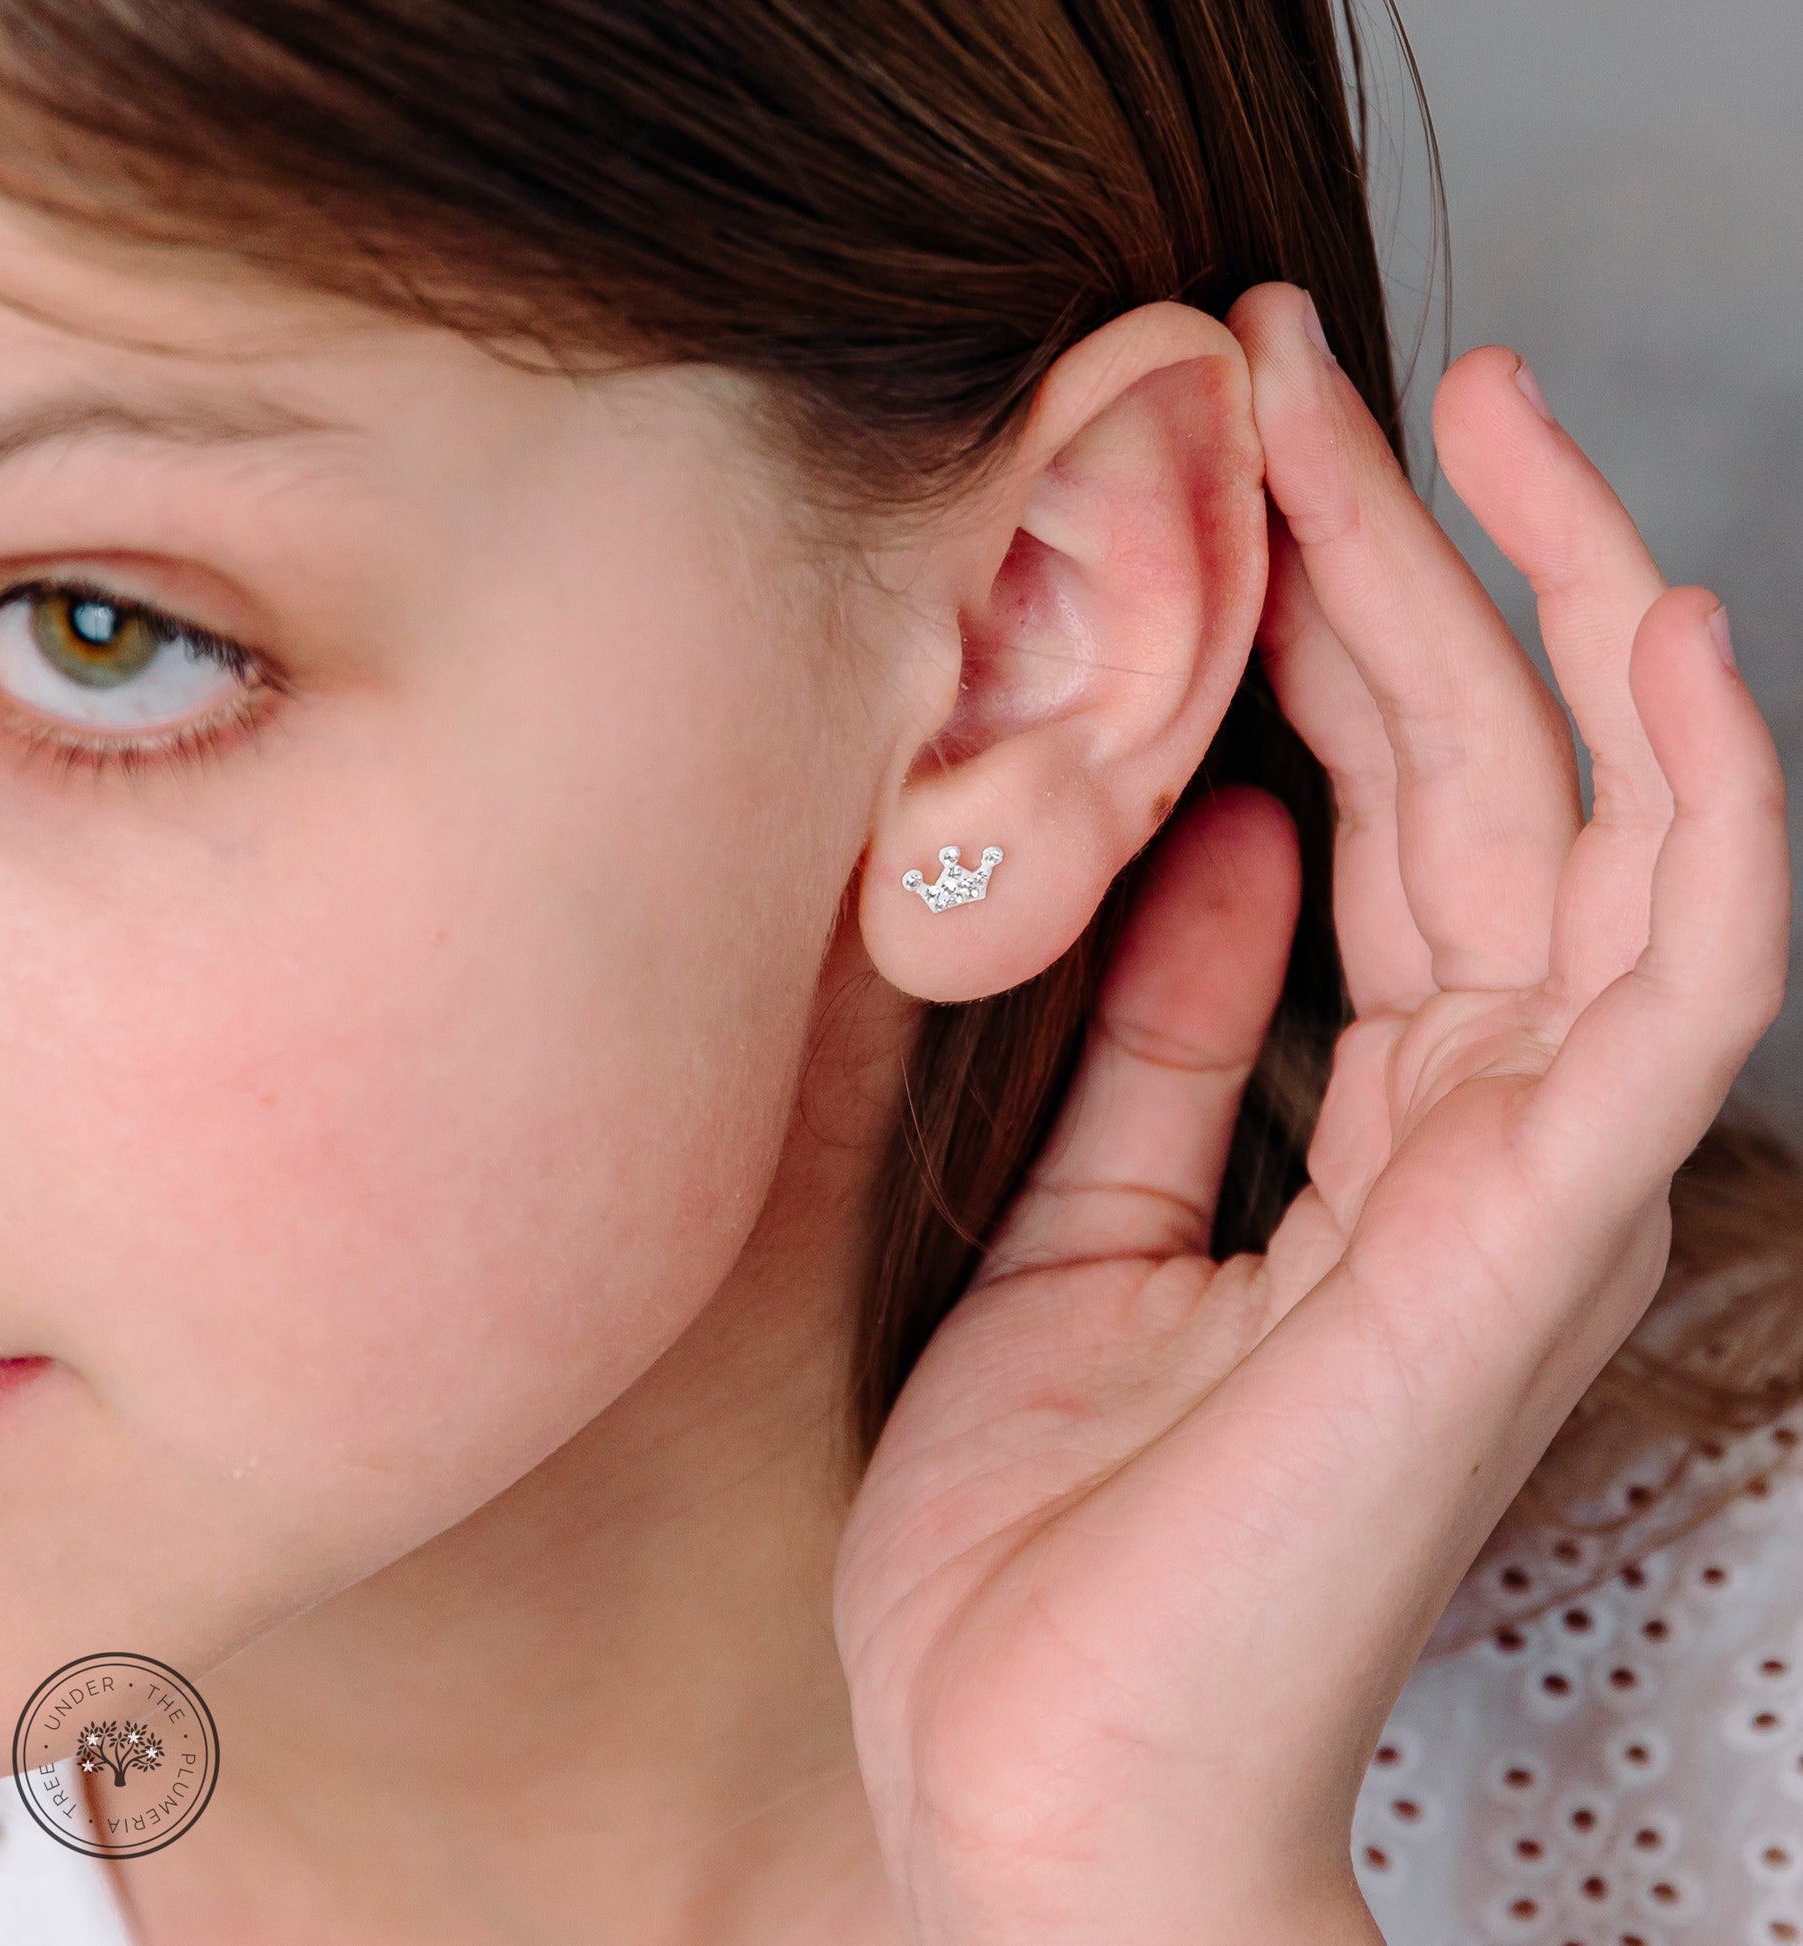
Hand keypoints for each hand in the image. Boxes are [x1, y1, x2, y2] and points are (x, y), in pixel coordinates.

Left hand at [831, 283, 1790, 1945]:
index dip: (1321, 634)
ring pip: (1588, 829)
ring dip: (1545, 606)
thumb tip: (1220, 854)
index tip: (1235, 470)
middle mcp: (1476, 1141)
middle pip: (1476, 782)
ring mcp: (1519, 1188)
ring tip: (1474, 411)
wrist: (1037, 1784)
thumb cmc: (1056, 1547)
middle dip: (1406, 559)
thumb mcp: (1078, 1234)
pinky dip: (1700, 801)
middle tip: (1309, 370)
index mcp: (1373, 1140)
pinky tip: (1664, 634)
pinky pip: (1667, 983)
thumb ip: (1163, 1050)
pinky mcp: (1519, 1246)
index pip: (1385, 822)